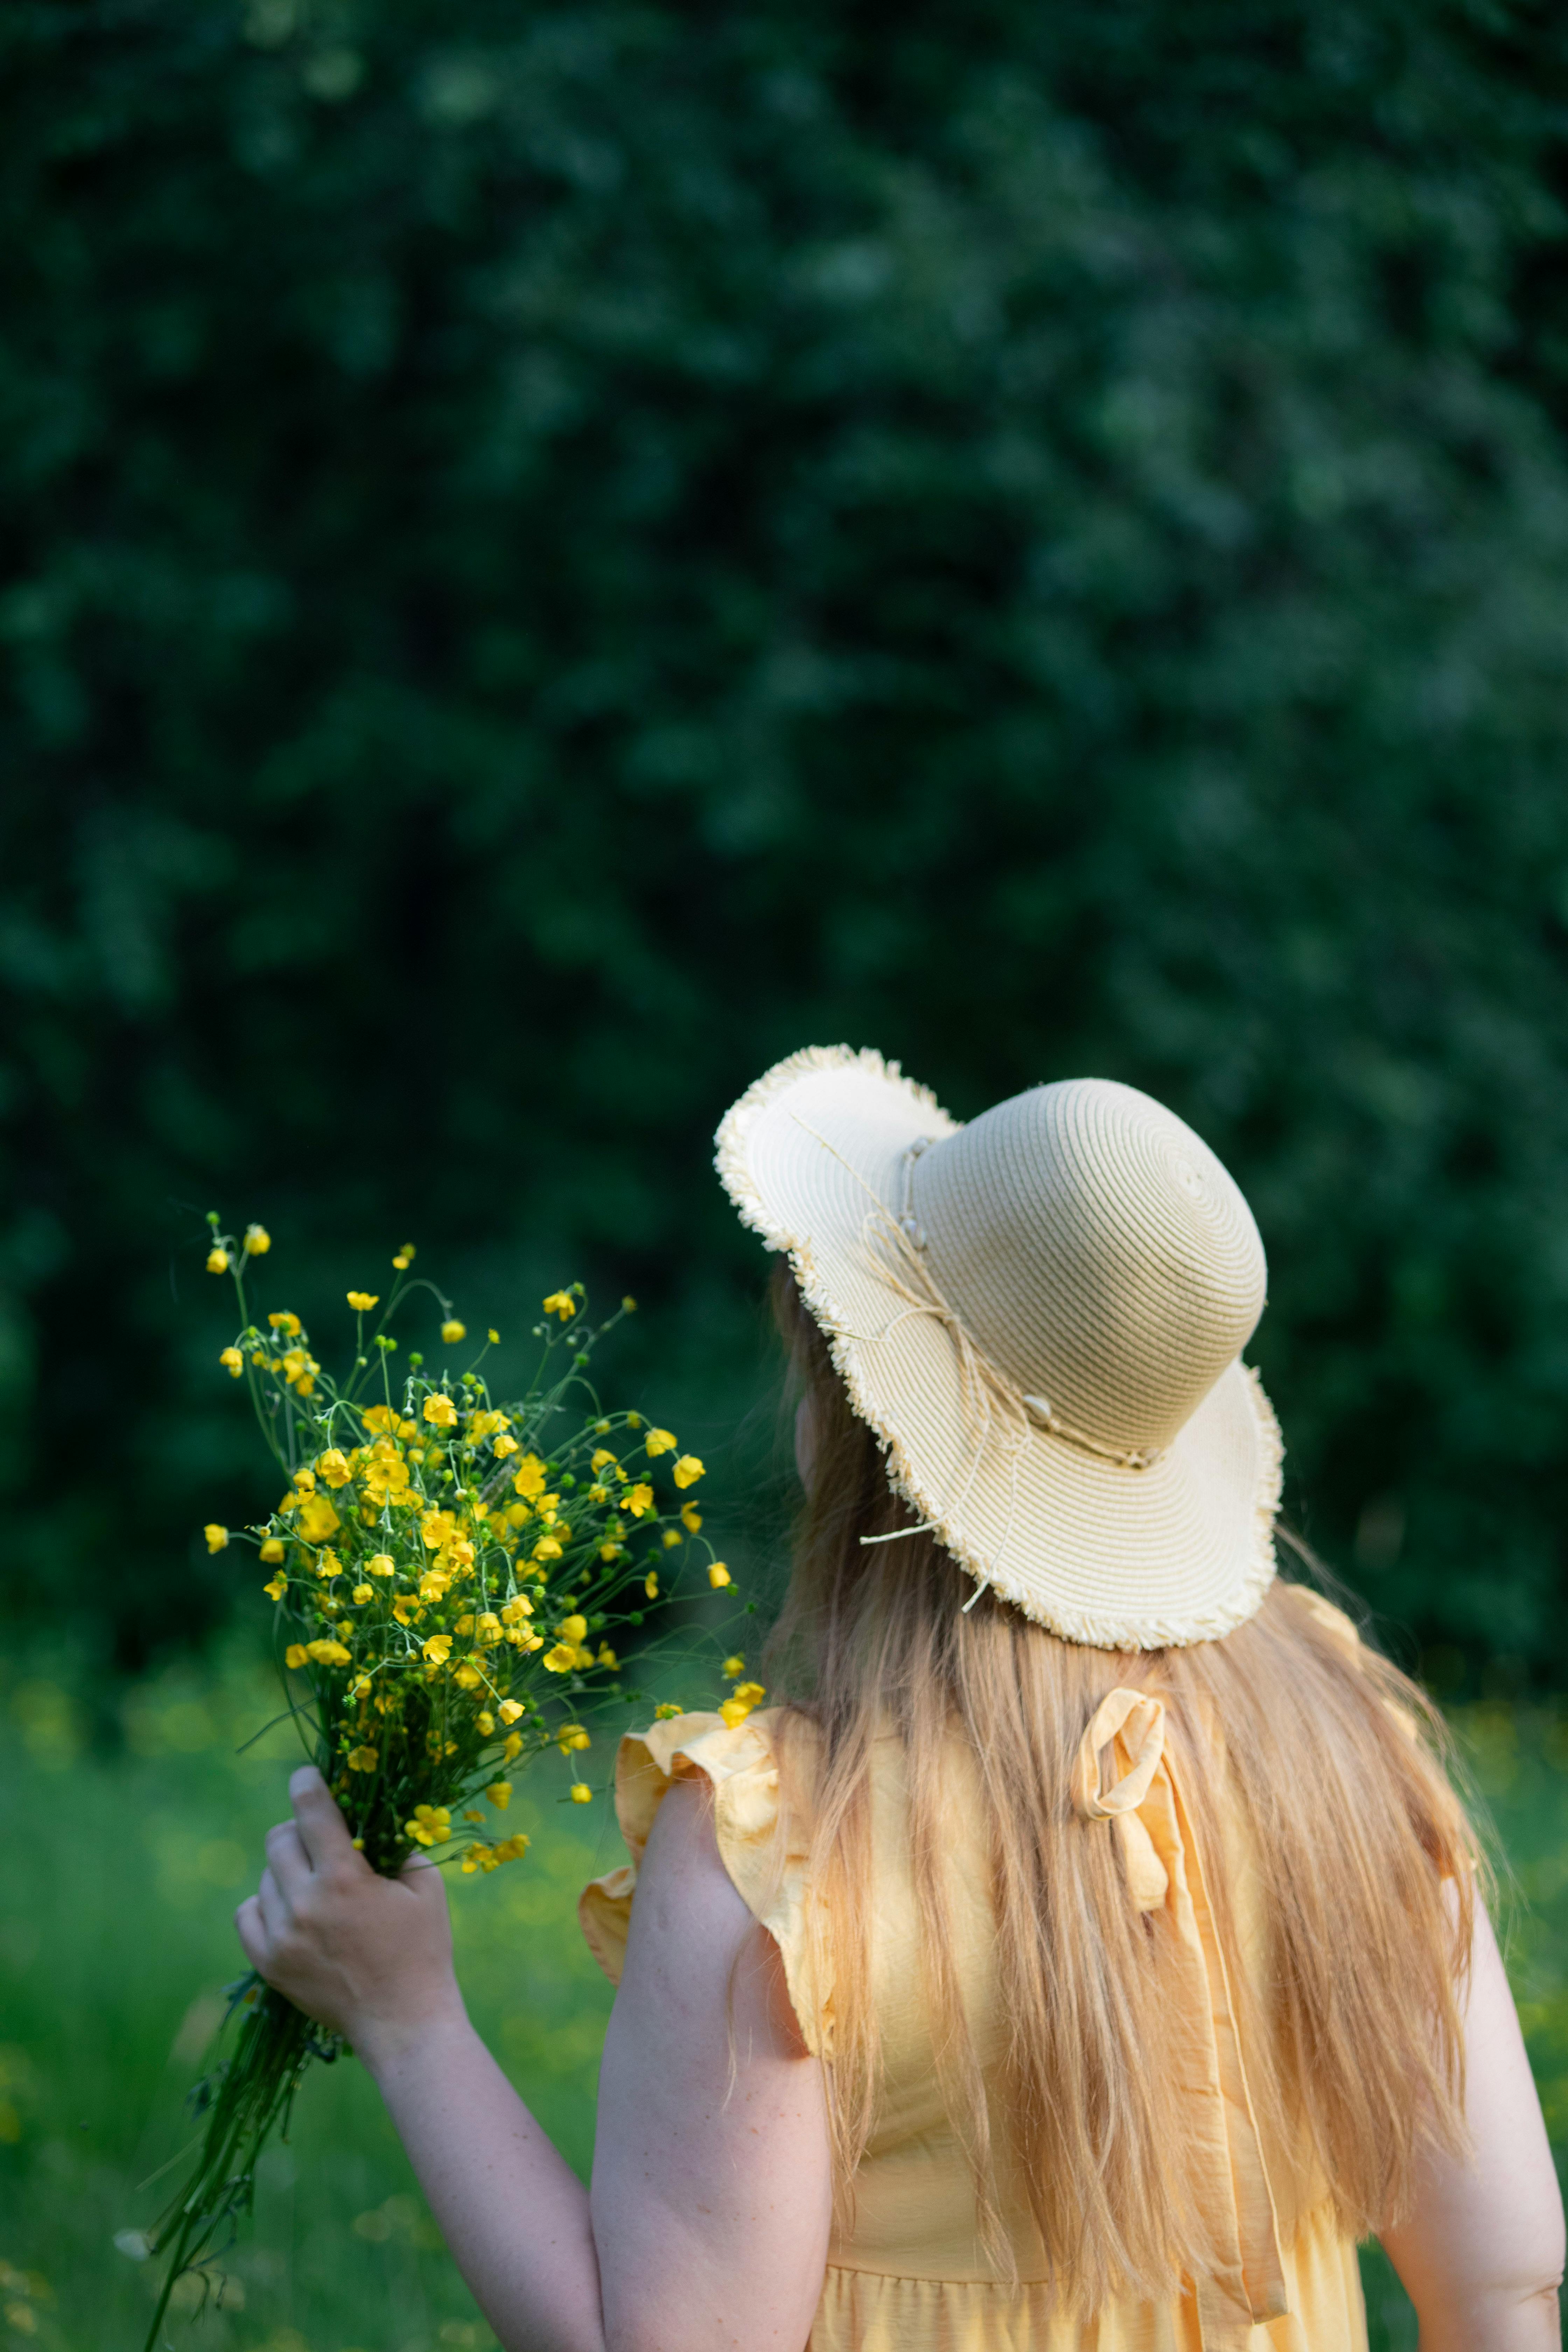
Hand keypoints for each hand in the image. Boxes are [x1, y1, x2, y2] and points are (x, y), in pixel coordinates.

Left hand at [236, 1767, 463, 2068]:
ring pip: (266, 1876)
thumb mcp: (425, 1887)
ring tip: (315, 1885)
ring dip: (288, 1870)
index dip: (306, 1784)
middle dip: (298, 1830)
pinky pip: (247, 1914)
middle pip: (279, 1840)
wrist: (403, 2022)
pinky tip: (289, 1908)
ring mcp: (282, 1937)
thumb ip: (397, 1847)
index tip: (306, 1775)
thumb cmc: (423, 1949)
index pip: (311, 1811)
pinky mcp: (269, 1964)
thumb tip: (372, 1821)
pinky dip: (265, 1903)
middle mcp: (305, 1904)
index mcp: (345, 1879)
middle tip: (319, 1840)